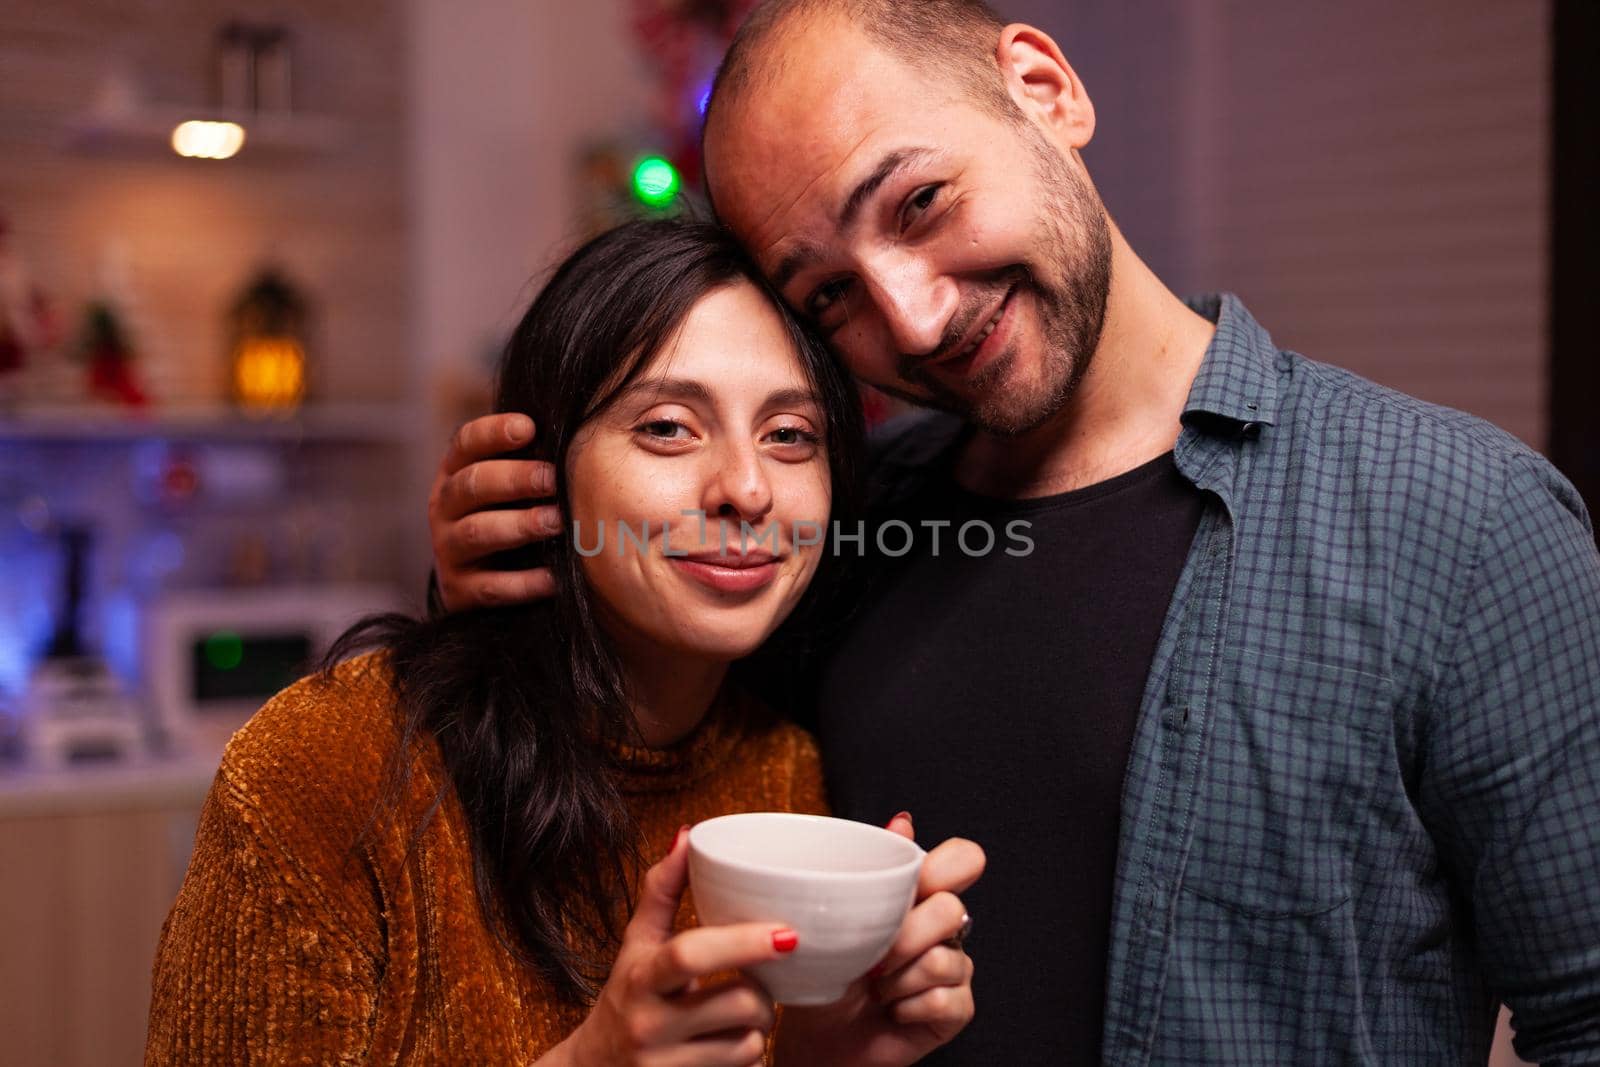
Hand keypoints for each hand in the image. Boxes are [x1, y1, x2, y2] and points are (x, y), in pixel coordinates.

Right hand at [429, 413, 560, 610]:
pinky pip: (490, 587)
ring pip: (477, 532)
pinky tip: (553, 577)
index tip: (529, 427)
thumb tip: (578, 432)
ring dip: (520, 525)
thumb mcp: (510, 486)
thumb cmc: (508, 516)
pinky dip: (523, 583)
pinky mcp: (459, 590)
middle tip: (552, 479)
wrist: (478, 583)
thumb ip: (532, 461)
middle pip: (472, 484)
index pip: (466, 443)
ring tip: (557, 521)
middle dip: (515, 478)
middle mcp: (443, 507)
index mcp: (455, 473)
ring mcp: (447, 549)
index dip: (494, 432)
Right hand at [552, 827, 792, 1066]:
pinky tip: (730, 1045)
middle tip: (758, 984)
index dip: (744, 942)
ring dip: (760, 1028)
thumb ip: (662, 890)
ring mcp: (666, 1065)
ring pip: (750, 1044)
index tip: (787, 934)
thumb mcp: (636, 944)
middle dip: (764, 993)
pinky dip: (748, 1057)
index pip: (691, 955)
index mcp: (642, 977)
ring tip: (744, 1016)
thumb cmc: (624, 996)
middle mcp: (649, 1024)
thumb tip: (687, 836)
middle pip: (740, 1003)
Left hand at [774, 814, 984, 1066]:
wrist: (819, 1032)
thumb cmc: (827, 969)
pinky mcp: (958, 1008)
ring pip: (944, 959)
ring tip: (875, 987)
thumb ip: (873, 870)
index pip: (964, 859)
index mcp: (921, 894)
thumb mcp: (839, 915)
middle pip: (950, 907)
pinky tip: (891, 1010)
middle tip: (872, 957)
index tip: (921, 883)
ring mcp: (956, 967)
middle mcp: (944, 926)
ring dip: (897, 980)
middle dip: (904, 936)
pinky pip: (946, 1000)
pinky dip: (907, 1009)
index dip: (950, 866)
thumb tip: (903, 820)